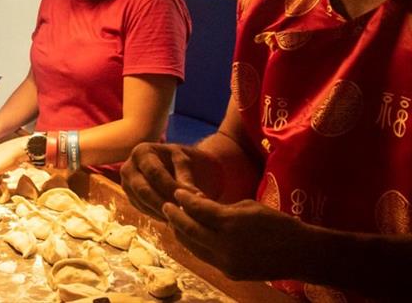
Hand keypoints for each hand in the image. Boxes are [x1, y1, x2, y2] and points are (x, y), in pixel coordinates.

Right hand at [120, 142, 221, 219]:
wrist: (176, 166)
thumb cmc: (183, 160)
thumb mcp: (187, 161)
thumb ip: (186, 176)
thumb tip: (193, 196)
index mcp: (142, 151)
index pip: (155, 173)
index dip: (172, 187)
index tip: (191, 198)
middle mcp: (128, 167)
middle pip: (144, 190)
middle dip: (165, 203)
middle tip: (185, 213)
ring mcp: (126, 183)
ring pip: (142, 202)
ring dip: (162, 212)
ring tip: (182, 216)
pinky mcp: (130, 197)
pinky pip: (142, 209)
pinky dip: (158, 214)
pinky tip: (173, 216)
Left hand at [163, 189, 307, 280]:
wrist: (301, 253)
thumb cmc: (277, 223)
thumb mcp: (248, 206)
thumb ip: (220, 207)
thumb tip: (197, 203)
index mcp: (230, 223)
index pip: (197, 209)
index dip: (183, 200)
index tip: (176, 192)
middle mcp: (224, 245)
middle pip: (188, 229)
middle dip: (174, 216)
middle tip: (165, 206)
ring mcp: (226, 262)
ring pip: (192, 246)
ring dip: (181, 232)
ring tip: (173, 221)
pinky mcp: (230, 273)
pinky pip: (205, 257)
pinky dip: (195, 245)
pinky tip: (191, 236)